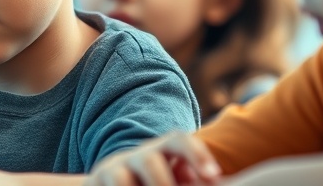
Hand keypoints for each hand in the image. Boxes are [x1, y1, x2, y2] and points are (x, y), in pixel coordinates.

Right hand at [86, 131, 221, 185]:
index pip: (179, 141)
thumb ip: (199, 179)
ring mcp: (114, 168)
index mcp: (163, 151)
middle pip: (149, 160)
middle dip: (161, 182)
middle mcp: (139, 156)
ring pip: (121, 178)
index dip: (196, 154)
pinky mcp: (95, 181)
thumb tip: (227, 182)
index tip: (213, 176)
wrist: (111, 183)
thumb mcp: (178, 179)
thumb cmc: (156, 182)